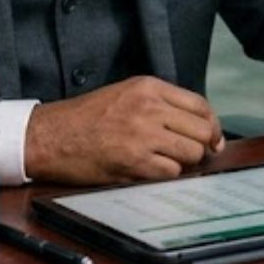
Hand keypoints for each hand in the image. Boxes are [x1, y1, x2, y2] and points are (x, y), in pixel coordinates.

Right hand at [24, 76, 224, 184]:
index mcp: (148, 87)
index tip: (213, 138)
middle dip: (204, 146)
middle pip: (203, 131)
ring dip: (185, 163)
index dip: (213, 125)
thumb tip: (199, 126)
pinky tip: (150, 171)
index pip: (200, 105)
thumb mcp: (125, 94)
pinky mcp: (133, 162)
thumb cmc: (85, 118)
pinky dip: (166, 175)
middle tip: (195, 155)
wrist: (49, 136)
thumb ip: (161, 104)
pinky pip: (170, 173)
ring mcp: (142, 136)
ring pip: (191, 153)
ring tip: (167, 162)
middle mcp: (149, 108)